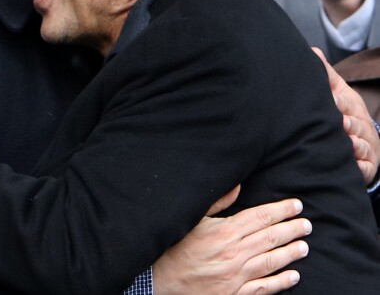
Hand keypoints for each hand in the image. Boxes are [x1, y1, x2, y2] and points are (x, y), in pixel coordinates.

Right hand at [153, 189, 309, 294]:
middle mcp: (234, 253)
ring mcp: (236, 276)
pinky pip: (264, 288)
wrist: (163, 280)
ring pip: (271, 262)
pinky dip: (281, 282)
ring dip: (290, 253)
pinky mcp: (235, 294)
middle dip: (291, 229)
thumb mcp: (194, 219)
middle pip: (270, 238)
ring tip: (304, 246)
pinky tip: (293, 276)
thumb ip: (218, 203)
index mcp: (225, 231)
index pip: (260, 217)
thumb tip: (237, 187)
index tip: (296, 206)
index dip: (281, 210)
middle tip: (306, 224)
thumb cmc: (177, 247)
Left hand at [313, 48, 379, 183]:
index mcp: (353, 107)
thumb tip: (313, 51)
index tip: (332, 99)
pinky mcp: (366, 165)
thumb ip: (325, 75)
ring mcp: (366, 146)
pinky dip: (361, 166)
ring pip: (362, 145)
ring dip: (356, 144)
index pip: (347, 103)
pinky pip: (365, 167)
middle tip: (341, 123)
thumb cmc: (343, 111)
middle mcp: (361, 126)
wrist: (359, 138)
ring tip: (349, 143)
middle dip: (349, 124)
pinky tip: (355, 164)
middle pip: (356, 124)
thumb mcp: (336, 91)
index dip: (340, 102)